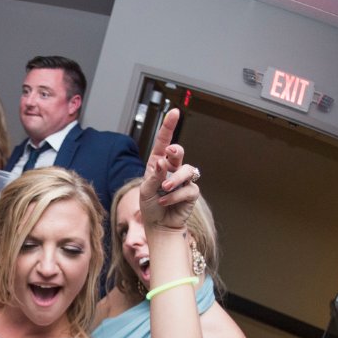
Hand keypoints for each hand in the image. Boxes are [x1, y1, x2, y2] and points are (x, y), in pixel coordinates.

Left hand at [139, 108, 198, 232]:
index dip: (169, 126)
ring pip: (186, 170)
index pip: (163, 143)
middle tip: (171, 153)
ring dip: (174, 179)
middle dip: (176, 150)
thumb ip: (154, 176)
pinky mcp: (191, 192)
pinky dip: (174, 196)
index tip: (174, 112)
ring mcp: (183, 180)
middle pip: (178, 152)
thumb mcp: (146, 191)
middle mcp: (172, 169)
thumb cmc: (150, 207)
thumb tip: (163, 161)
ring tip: (163, 189)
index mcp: (158, 164)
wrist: (159, 226)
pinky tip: (165, 202)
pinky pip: (188, 189)